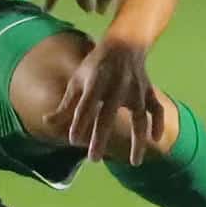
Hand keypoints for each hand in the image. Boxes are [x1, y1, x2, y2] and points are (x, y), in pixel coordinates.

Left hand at [45, 36, 165, 163]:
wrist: (124, 44)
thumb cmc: (95, 67)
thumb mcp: (78, 81)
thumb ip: (65, 105)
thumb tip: (46, 123)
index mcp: (96, 81)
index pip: (86, 105)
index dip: (79, 122)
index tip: (73, 140)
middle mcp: (117, 86)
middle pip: (108, 115)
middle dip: (101, 137)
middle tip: (93, 159)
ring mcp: (136, 89)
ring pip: (140, 117)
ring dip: (138, 140)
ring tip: (134, 163)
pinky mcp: (149, 91)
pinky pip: (157, 109)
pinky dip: (159, 123)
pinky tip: (156, 138)